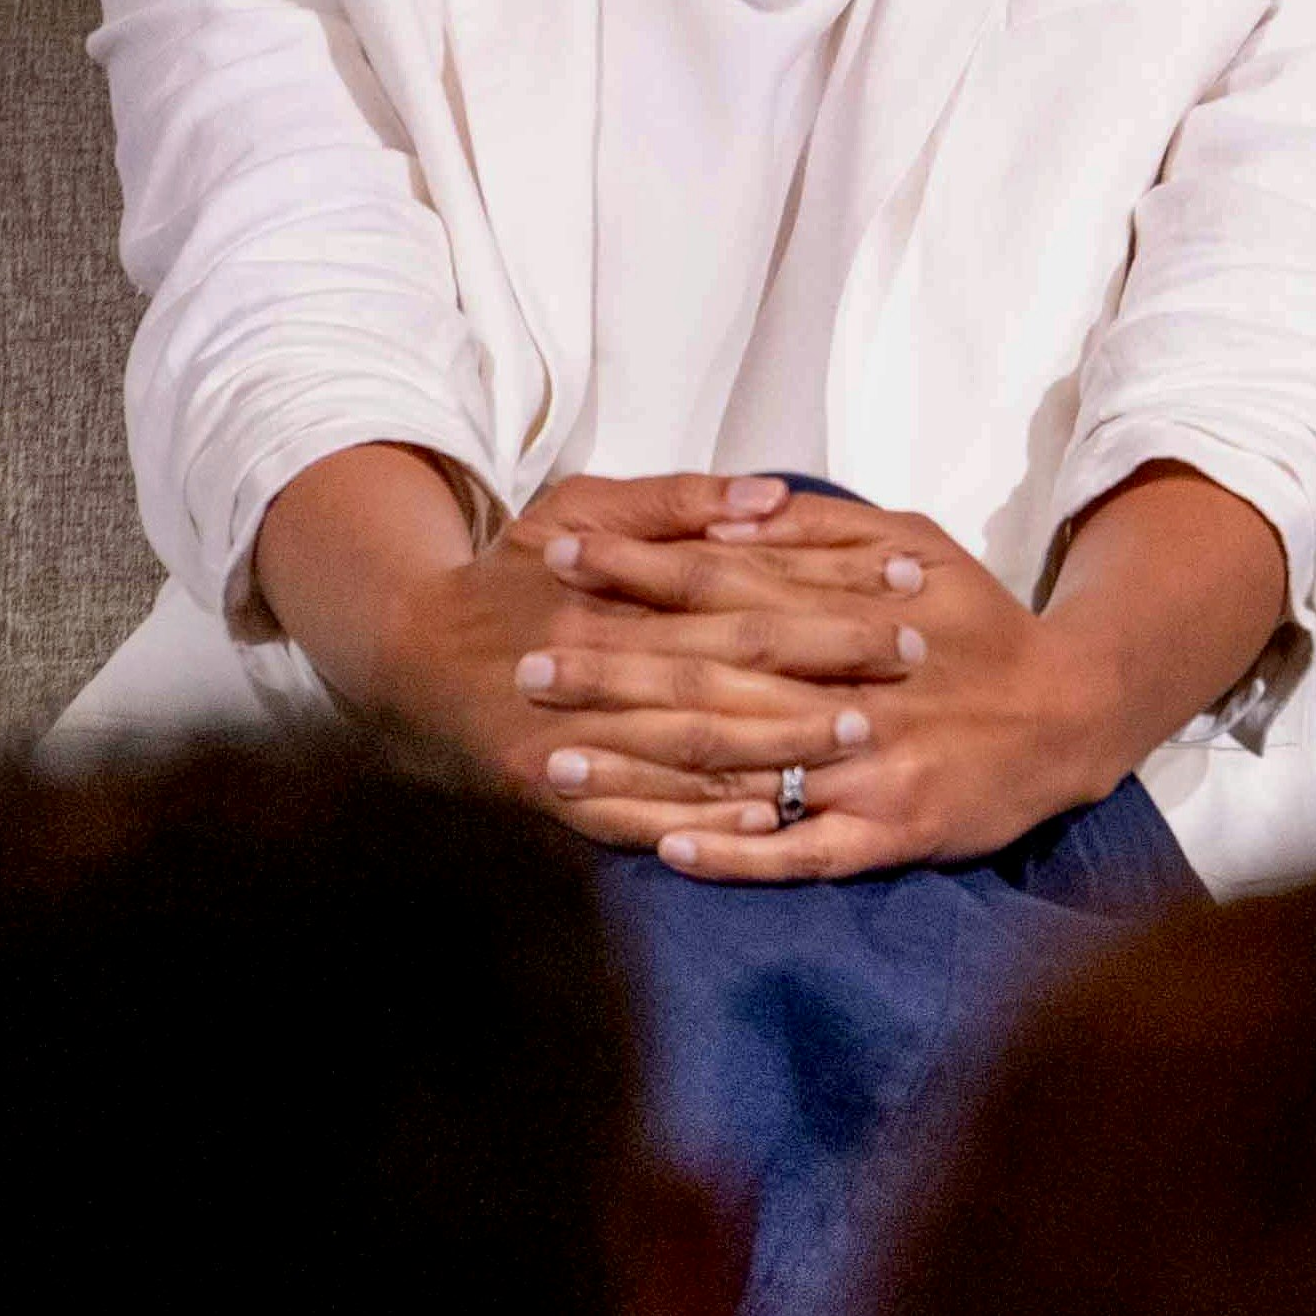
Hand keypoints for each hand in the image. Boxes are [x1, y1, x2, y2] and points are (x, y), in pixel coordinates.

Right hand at [261, 456, 915, 810]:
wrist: (402, 658)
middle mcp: (595, 664)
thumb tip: (771, 495)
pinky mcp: (550, 792)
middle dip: (828, 669)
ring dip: (781, 747)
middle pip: (730, 670)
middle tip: (914, 663)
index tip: (908, 583)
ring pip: (692, 746)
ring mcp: (571, 737)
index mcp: (611, 593)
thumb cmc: (510, 575)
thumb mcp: (578, 511)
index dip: (830, 590)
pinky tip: (762, 820)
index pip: (743, 591)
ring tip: (865, 738)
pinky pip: (634, 815)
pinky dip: (698, 820)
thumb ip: (676, 503)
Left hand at [550, 493, 1147, 881]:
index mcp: (851, 612)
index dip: (639, 569)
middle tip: (522, 668)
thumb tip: (730, 512)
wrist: (1075, 712)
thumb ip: (820, 531)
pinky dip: (736, 852)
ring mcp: (871, 769)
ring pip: (742, 770)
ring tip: (553, 762)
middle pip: (713, 679)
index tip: (561, 555)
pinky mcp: (894, 833)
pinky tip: (666, 849)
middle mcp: (853, 691)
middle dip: (611, 674)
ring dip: (642, 769)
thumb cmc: (982, 622)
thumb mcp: (915, 543)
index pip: (727, 583)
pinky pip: (802, 851)